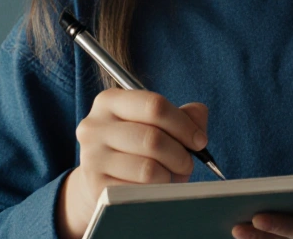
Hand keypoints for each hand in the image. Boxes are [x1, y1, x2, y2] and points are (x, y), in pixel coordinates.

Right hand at [57, 89, 208, 238]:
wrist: (101, 180)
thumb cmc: (134, 148)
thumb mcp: (154, 124)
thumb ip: (182, 115)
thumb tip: (199, 115)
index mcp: (110, 101)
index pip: (154, 105)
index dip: (184, 125)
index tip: (200, 140)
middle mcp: (94, 126)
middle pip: (153, 138)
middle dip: (180, 155)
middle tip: (187, 163)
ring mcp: (91, 158)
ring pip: (148, 169)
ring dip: (169, 176)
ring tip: (169, 176)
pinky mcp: (95, 187)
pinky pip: (139, 191)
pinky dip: (155, 192)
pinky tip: (153, 188)